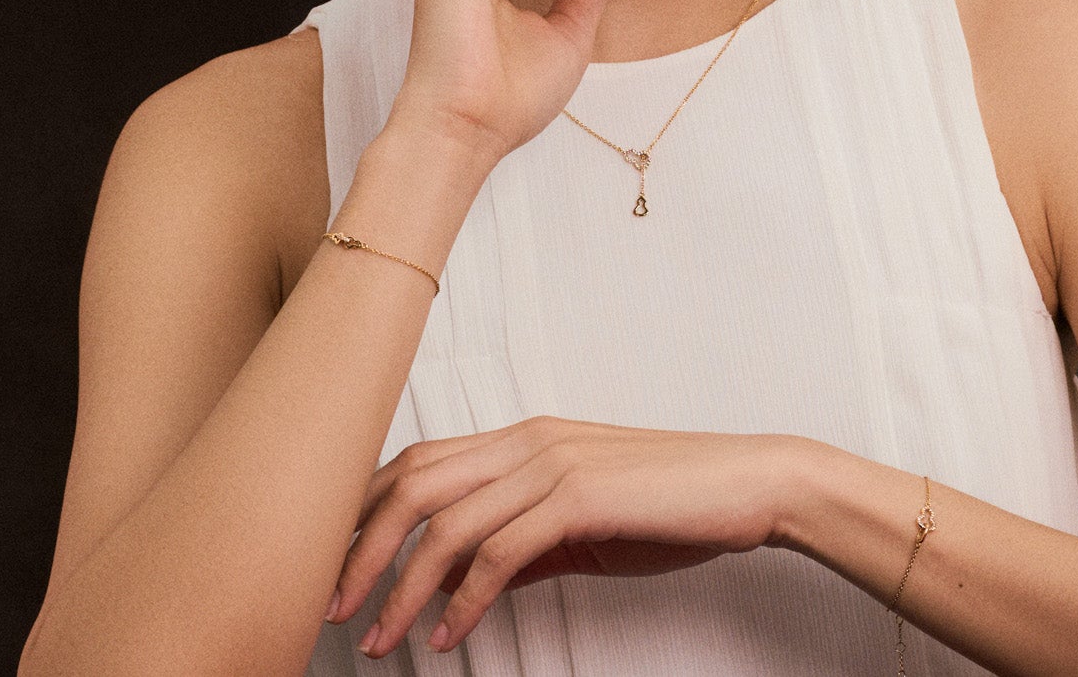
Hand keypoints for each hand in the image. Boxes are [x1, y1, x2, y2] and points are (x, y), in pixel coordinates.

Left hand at [325, 416, 796, 657]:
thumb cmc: (671, 500)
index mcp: (524, 438)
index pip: (420, 462)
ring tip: (379, 638)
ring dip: (401, 586)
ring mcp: (551, 464)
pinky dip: (465, 601)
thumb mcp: (582, 520)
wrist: (747, 484)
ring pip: (446, 522)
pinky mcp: (579, 497)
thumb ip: (521, 541)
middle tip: (329, 607)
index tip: (333, 565)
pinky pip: (501, 553)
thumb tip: (464, 583)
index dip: (365, 511)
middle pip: (414, 483)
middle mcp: (527, 441)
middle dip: (360, 547)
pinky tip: (449, 638)